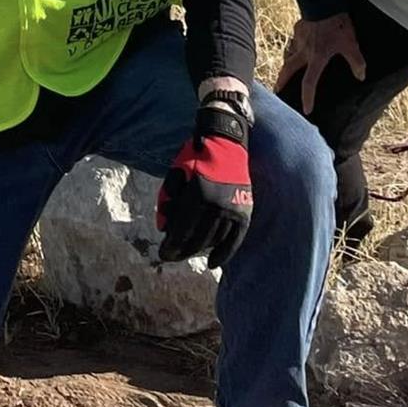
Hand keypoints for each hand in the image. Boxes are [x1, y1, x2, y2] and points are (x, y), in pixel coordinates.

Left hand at [157, 89, 253, 268]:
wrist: (226, 142)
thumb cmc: (196, 157)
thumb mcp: (175, 173)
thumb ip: (167, 200)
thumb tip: (162, 227)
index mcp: (197, 195)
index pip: (182, 230)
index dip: (171, 245)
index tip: (163, 254)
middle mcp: (217, 205)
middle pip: (197, 239)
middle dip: (182, 251)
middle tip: (171, 257)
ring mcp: (233, 209)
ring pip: (214, 240)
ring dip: (199, 251)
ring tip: (187, 254)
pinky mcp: (244, 212)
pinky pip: (235, 240)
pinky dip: (224, 253)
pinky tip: (214, 264)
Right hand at [275, 13, 365, 114]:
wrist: (323, 3)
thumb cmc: (336, 25)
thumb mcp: (350, 44)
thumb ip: (356, 62)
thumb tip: (361, 75)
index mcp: (316, 58)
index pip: (309, 82)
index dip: (307, 97)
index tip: (306, 109)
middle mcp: (303, 51)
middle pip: (288, 70)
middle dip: (282, 81)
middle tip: (277, 90)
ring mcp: (298, 39)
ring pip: (289, 54)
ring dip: (288, 63)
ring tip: (288, 68)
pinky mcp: (297, 28)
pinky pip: (294, 40)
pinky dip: (295, 45)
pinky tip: (300, 43)